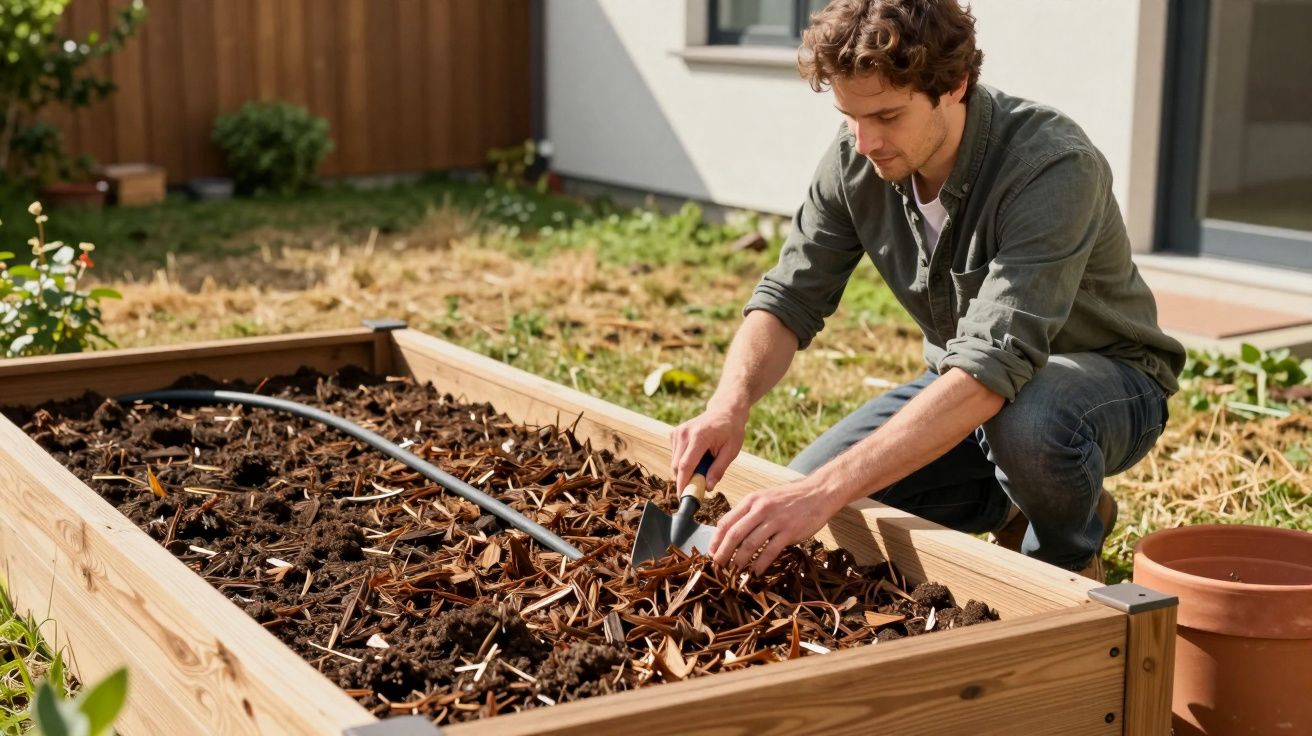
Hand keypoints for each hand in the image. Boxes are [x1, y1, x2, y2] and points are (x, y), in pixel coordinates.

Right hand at [670, 404, 746, 492]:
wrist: (725, 410)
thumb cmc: (731, 430)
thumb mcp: (731, 451)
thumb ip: (718, 470)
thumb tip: (707, 488)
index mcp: (699, 436)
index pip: (685, 465)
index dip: (683, 484)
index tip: (683, 498)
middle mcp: (684, 433)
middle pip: (677, 466)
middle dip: (686, 479)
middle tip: (701, 485)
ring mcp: (677, 432)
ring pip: (675, 462)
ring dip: (686, 470)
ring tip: (704, 464)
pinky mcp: (674, 433)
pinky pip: (675, 456)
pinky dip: (684, 461)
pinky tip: (698, 455)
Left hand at [708, 478, 844, 575]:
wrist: (818, 493)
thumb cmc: (789, 499)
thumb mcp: (765, 499)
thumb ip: (749, 513)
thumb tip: (730, 535)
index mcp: (751, 500)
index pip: (726, 522)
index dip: (716, 540)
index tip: (711, 554)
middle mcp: (760, 509)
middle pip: (734, 534)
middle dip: (723, 554)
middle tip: (718, 568)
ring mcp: (775, 520)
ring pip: (750, 544)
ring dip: (740, 561)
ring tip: (734, 572)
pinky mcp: (790, 531)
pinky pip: (770, 551)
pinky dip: (760, 564)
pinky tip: (755, 573)